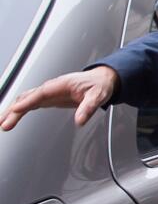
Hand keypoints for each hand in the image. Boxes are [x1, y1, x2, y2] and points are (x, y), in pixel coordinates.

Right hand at [0, 66, 118, 130]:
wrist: (101, 80)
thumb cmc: (99, 85)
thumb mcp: (98, 97)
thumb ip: (88, 108)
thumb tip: (80, 120)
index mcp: (61, 84)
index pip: (40, 93)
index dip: (27, 102)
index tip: (15, 110)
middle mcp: (51, 87)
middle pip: (28, 97)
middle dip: (14, 110)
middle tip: (4, 124)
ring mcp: (47, 92)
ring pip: (25, 100)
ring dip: (12, 111)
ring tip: (1, 123)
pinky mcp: (47, 98)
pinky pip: (28, 103)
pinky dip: (18, 110)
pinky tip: (10, 118)